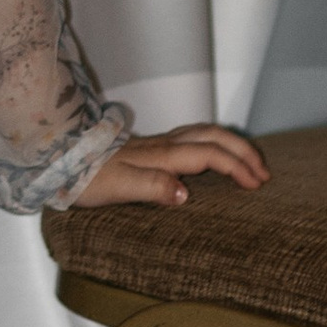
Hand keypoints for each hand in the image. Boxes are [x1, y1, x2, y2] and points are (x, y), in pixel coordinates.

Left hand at [69, 122, 268, 209]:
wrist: (62, 161)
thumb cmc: (88, 178)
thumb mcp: (117, 188)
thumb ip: (151, 188)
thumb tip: (184, 193)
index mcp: (162, 155)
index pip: (210, 154)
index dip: (237, 167)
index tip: (257, 185)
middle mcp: (164, 145)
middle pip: (214, 136)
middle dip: (244, 151)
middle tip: (265, 173)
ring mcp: (159, 143)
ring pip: (205, 133)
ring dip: (232, 144)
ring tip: (249, 163)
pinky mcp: (152, 148)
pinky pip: (194, 138)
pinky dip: (215, 143)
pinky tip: (215, 157)